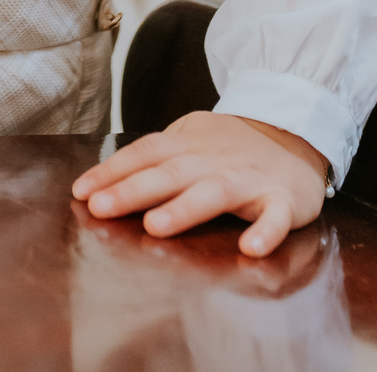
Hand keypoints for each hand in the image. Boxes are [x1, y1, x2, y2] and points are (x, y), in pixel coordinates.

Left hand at [72, 111, 326, 256]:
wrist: (295, 129)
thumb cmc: (229, 145)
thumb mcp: (189, 139)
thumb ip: (154, 158)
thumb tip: (101, 183)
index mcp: (187, 145)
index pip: (144, 155)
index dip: (112, 172)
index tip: (81, 193)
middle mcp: (213, 160)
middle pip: (169, 174)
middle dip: (133, 191)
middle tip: (100, 209)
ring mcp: (248, 178)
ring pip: (214, 193)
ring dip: (184, 209)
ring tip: (156, 226)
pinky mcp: (283, 199)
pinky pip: (275, 217)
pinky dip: (265, 231)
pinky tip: (251, 248)